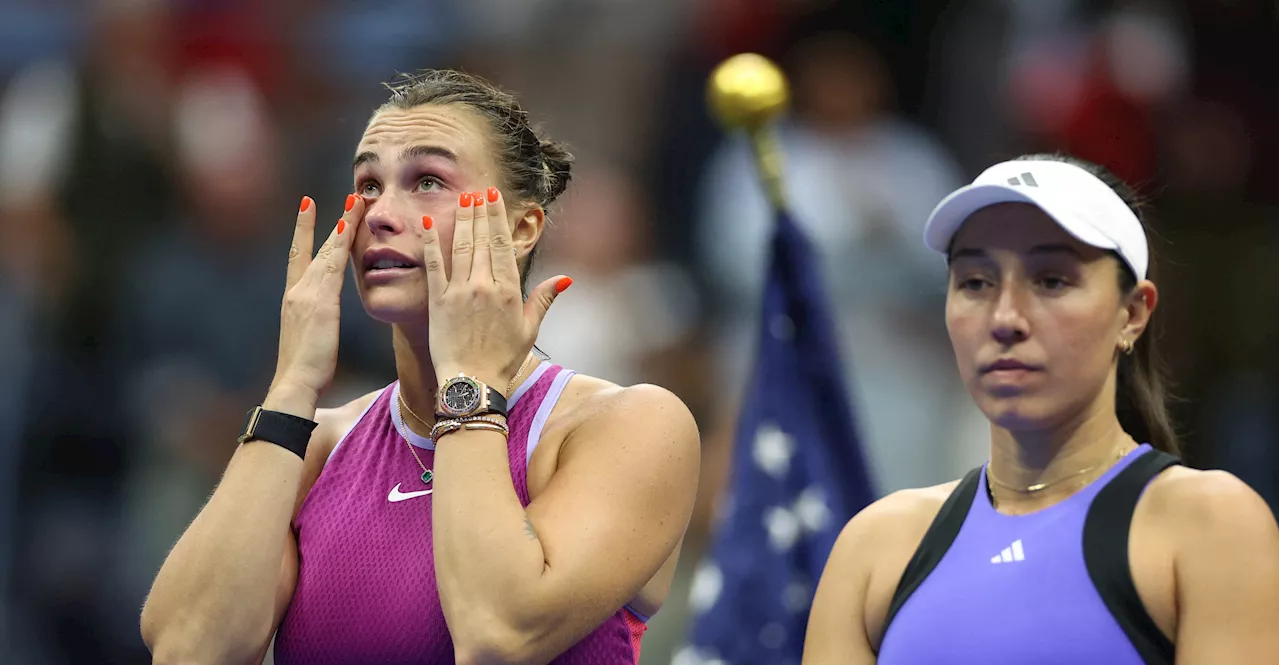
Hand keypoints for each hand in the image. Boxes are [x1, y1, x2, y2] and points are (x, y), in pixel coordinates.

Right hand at [268, 194, 363, 408]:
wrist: (295, 384)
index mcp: (295, 299)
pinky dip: (339, 245)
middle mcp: (297, 291)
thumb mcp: (311, 339)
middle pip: (316, 247)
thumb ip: (316, 323)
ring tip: (356, 201)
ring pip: (327, 251)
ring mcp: (306, 294)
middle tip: (345, 196)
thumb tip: (322, 322)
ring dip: (343, 225)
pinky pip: (332, 266)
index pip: (299, 256)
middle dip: (330, 220)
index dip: (305, 231)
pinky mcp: (318, 302)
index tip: (308, 207)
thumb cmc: (306, 371)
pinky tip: (348, 227)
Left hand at [422, 187, 570, 387]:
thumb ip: (543, 299)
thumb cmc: (503, 360)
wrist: (472, 383)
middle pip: (482, 239)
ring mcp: (459, 292)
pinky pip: (434, 265)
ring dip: (462, 219)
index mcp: (508, 291)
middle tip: (479, 190)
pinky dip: (431, 242)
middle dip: (481, 211)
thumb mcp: (529, 329)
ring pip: (461, 246)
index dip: (498, 218)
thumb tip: (565, 278)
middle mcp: (484, 286)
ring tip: (463, 198)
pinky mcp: (438, 301)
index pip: (503, 244)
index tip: (495, 198)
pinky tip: (429, 223)